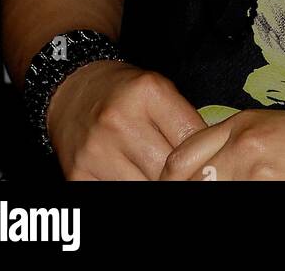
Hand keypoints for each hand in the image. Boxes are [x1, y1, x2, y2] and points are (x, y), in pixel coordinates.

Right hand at [46, 60, 206, 179]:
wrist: (72, 89)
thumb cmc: (123, 91)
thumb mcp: (157, 89)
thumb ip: (183, 120)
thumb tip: (212, 157)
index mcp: (147, 91)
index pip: (191, 138)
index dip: (202, 153)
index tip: (204, 160)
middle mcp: (119, 120)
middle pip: (168, 169)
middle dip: (178, 173)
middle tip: (181, 172)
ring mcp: (96, 150)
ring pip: (145, 187)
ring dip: (154, 183)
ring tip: (155, 172)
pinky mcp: (78, 174)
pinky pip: (116, 195)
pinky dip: (129, 188)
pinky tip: (133, 176)